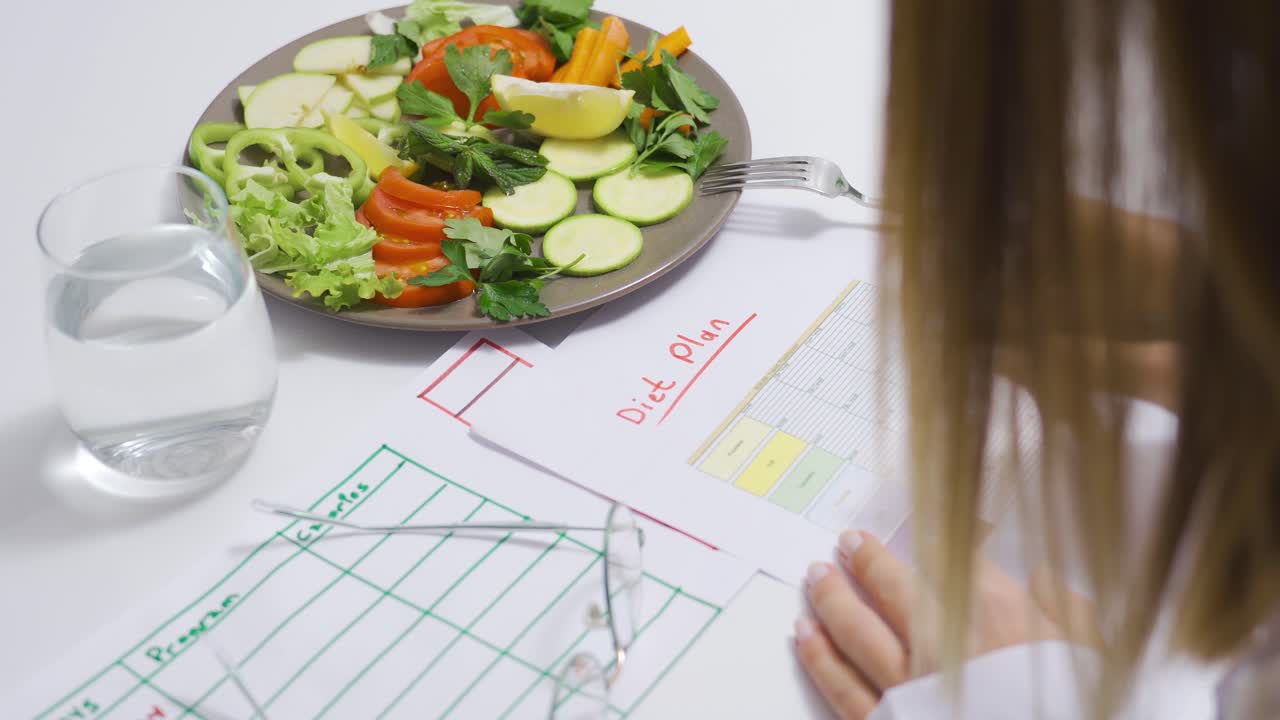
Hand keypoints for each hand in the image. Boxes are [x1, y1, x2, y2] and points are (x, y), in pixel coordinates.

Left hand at [793, 531, 1098, 718]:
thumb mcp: (1090, 653)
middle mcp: (944, 643)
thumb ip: (1068, 610)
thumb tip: (1045, 578)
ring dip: (832, 598)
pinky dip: (819, 659)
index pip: (955, 560)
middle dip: (866, 559)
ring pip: (856, 632)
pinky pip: (843, 688)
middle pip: (892, 587)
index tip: (916, 530)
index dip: (933, 542)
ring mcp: (911, 687)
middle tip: (848, 541)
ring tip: (816, 575)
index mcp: (997, 616)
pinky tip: (804, 636)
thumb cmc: (1073, 705)